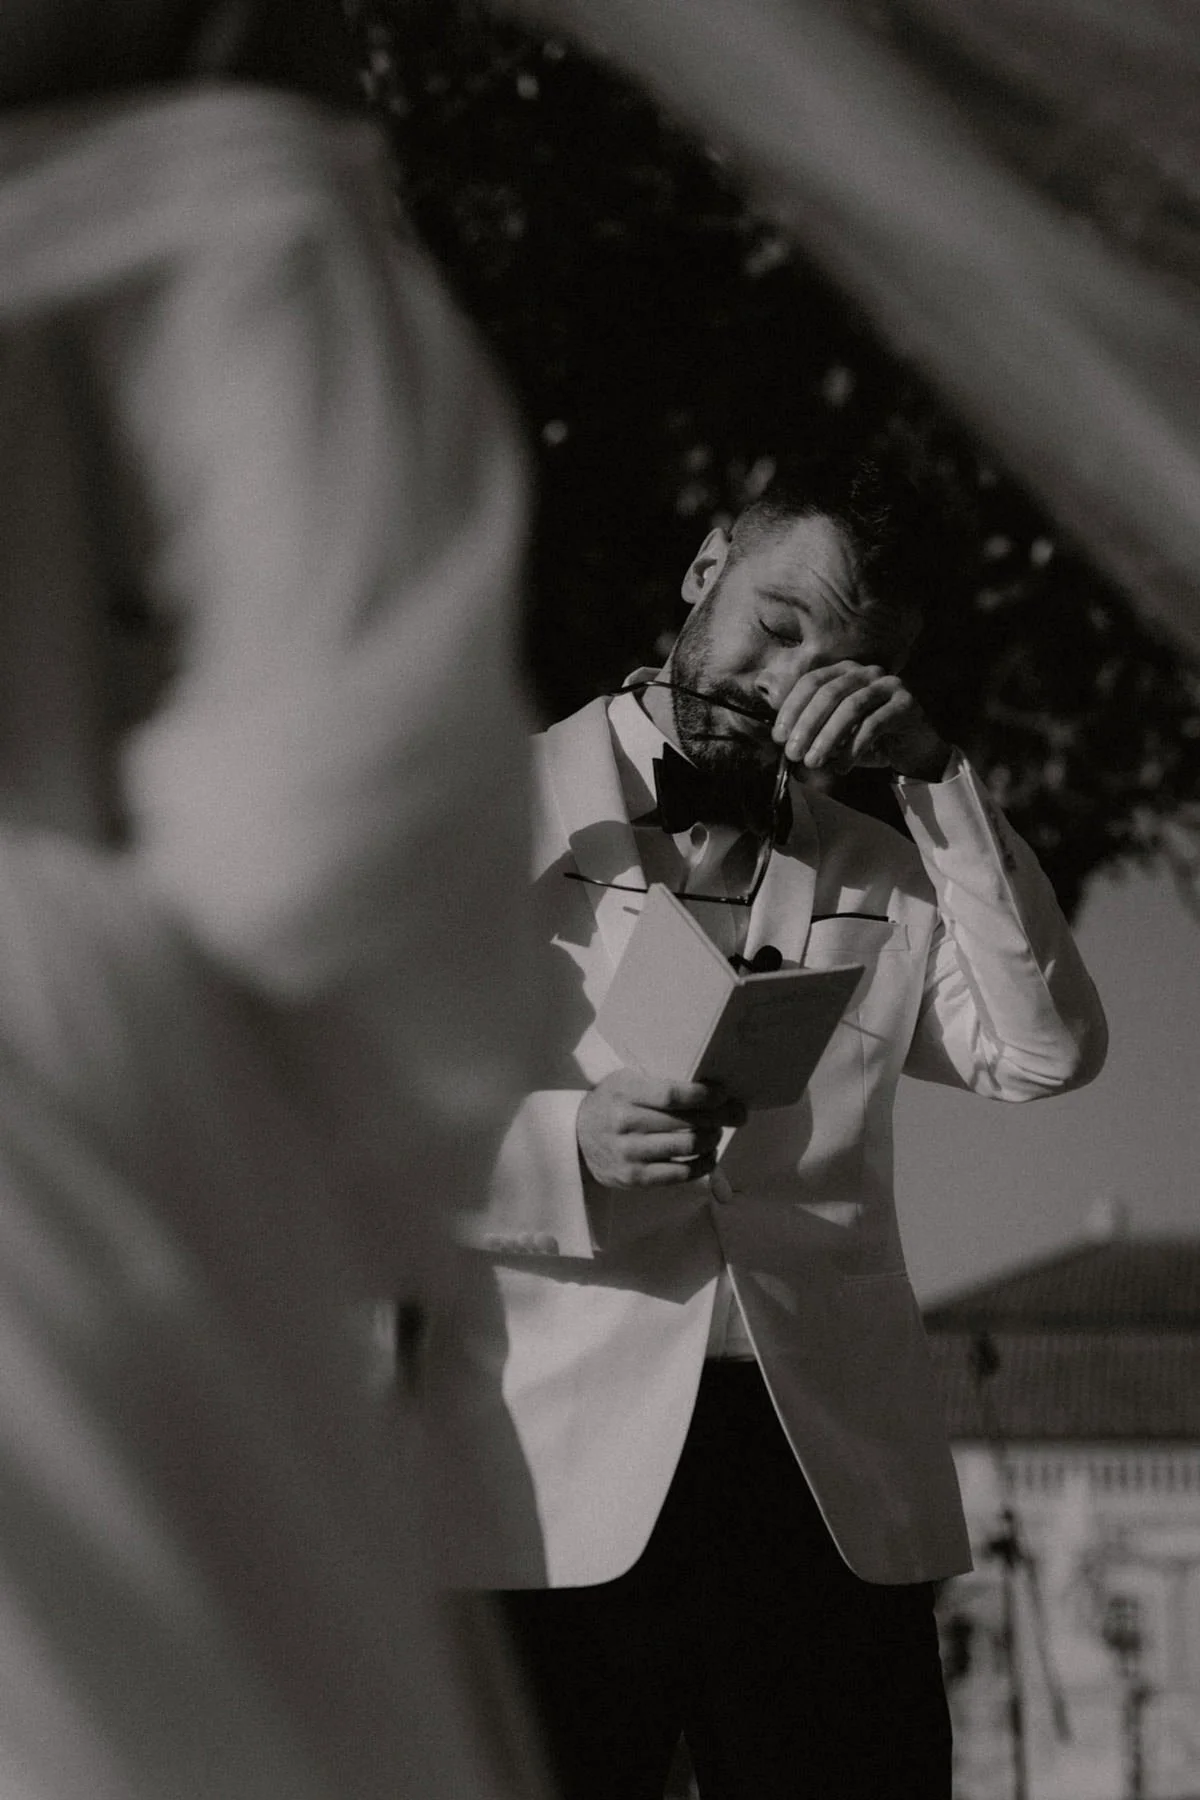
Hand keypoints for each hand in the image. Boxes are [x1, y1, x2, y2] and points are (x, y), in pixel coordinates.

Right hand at [576, 1071, 745, 1188]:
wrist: (575, 1139)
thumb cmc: (611, 1104)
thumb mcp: (625, 1082)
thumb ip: (659, 1083)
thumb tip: (711, 1088)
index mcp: (624, 1093)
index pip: (671, 1096)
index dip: (703, 1095)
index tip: (723, 1093)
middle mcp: (625, 1123)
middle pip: (686, 1123)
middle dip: (719, 1117)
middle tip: (736, 1113)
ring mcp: (629, 1154)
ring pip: (687, 1147)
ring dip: (712, 1140)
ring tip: (718, 1133)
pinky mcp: (634, 1178)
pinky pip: (680, 1174)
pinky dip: (703, 1164)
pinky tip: (709, 1155)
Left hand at [771, 661, 949, 780]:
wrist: (914, 749)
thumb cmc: (869, 741)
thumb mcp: (835, 734)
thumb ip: (812, 731)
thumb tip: (782, 740)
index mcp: (845, 671)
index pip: (811, 681)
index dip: (792, 708)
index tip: (779, 737)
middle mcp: (867, 672)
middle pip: (829, 693)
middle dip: (807, 725)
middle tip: (793, 753)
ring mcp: (889, 684)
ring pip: (851, 707)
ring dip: (827, 737)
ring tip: (813, 762)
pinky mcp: (906, 703)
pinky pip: (874, 724)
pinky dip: (854, 748)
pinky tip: (842, 767)